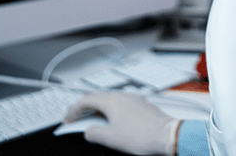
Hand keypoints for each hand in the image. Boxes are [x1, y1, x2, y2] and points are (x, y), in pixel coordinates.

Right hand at [64, 91, 179, 154]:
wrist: (167, 135)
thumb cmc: (142, 136)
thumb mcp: (110, 139)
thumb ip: (94, 133)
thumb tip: (89, 131)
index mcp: (112, 101)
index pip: (86, 100)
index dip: (73, 110)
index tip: (68, 120)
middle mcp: (123, 96)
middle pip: (98, 96)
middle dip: (85, 106)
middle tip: (76, 117)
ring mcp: (134, 99)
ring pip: (111, 99)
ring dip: (99, 108)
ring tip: (93, 120)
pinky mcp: (143, 105)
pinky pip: (122, 104)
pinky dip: (112, 110)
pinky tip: (114, 121)